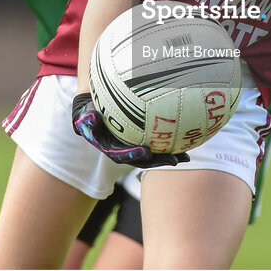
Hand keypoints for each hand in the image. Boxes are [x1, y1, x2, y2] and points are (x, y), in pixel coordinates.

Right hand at [71, 93, 188, 167]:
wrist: (93, 109)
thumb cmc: (88, 111)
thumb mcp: (82, 114)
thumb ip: (85, 119)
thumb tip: (91, 118)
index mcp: (111, 148)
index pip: (123, 155)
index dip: (134, 155)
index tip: (146, 152)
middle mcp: (125, 150)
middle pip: (143, 158)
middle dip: (159, 161)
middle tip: (174, 160)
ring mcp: (135, 145)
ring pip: (154, 152)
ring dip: (170, 155)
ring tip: (187, 157)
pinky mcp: (143, 139)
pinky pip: (158, 140)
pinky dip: (171, 139)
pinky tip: (188, 136)